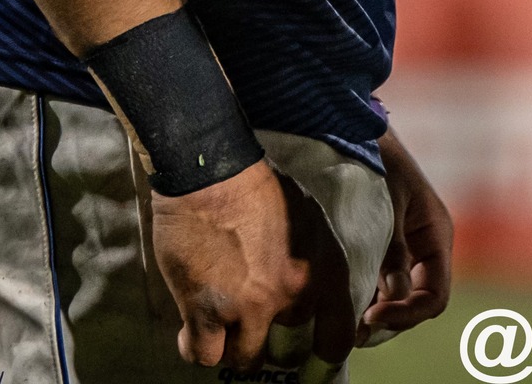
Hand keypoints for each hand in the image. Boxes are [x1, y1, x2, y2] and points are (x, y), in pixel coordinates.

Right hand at [153, 157, 351, 370]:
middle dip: (268, 339)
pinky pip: (204, 356)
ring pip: (244, 360)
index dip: (323, 354)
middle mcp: (292, 296)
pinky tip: (194, 330)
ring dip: (233, 346)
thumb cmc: (260, 186)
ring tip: (223, 326)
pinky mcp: (207, 312)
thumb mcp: (307, 219)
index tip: (312, 356)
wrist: (214, 172)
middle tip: (252, 323)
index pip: (337, 339)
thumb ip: (309, 263)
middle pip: (285, 352)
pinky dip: (197, 346)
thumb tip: (306, 294)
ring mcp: (249, 308)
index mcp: (323, 270)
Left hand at [359, 128, 453, 342]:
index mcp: (436, 236)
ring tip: (342, 321)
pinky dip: (364, 296)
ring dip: (374, 311)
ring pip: (397, 297)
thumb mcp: (386, 205)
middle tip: (351, 331)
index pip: (434, 295)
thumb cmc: (378, 160)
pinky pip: (380, 283)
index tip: (371, 318)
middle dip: (389, 319)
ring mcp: (406, 249)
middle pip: (416, 302)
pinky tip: (340, 300)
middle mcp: (425, 248)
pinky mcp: (384, 247)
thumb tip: (394, 296)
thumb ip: (392, 251)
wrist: (357, 131)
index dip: (407, 314)